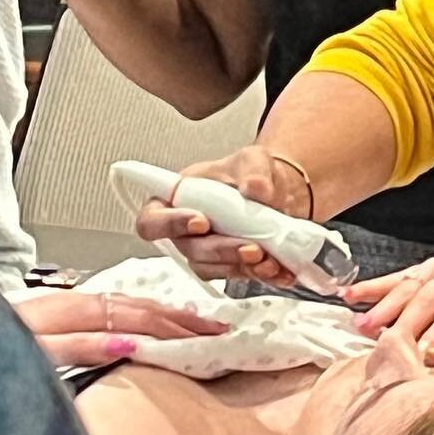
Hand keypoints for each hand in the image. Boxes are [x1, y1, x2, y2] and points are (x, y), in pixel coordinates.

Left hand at [16, 290, 228, 367]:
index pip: (137, 318)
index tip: (209, 338)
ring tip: (194, 320)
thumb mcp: (34, 355)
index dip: (177, 328)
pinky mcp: (53, 318)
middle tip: (218, 327)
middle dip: (181, 316)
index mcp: (70, 311)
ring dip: (163, 313)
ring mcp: (62, 308)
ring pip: (125, 305)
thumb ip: (80, 348)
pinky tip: (143, 320)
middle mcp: (69, 304)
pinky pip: (109, 309)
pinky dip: (137, 313)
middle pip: (137, 306)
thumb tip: (129, 341)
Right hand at [133, 145, 308, 284]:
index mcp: (179, 199)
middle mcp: (187, 231)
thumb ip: (253, 169)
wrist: (281, 190)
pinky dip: (262, 275)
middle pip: (189, 250)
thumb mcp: (254, 159)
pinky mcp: (233, 264)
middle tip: (251, 248)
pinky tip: (281, 272)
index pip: (152, 220)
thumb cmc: (252, 171)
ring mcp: (209, 251)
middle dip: (221, 251)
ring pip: (213, 269)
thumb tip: (255, 188)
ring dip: (241, 267)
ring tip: (270, 261)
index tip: (202, 222)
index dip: (170, 225)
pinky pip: (241, 275)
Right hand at [344, 249, 433, 345]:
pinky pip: (397, 280)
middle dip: (405, 325)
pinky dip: (374, 289)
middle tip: (385, 348)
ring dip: (383, 308)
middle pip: (428, 298)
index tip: (419, 358)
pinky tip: (352, 296)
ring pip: (408, 288)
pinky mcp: (425, 270)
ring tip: (362, 327)